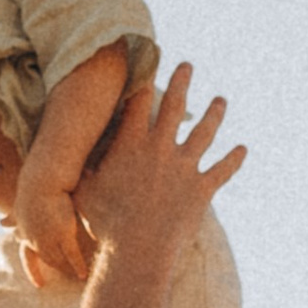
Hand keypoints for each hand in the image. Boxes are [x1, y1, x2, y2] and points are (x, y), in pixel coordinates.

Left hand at [15, 176, 91, 290]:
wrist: (42, 179)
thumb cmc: (32, 189)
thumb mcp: (19, 206)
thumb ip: (13, 217)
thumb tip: (0, 223)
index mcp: (24, 232)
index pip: (28, 255)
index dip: (34, 269)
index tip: (39, 284)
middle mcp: (34, 238)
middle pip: (45, 260)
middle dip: (55, 270)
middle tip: (66, 280)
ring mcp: (48, 238)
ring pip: (58, 260)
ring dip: (67, 269)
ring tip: (76, 278)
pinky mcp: (63, 234)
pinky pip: (72, 256)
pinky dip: (78, 266)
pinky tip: (84, 274)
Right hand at [75, 62, 243, 271]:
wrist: (138, 251)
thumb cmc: (105, 224)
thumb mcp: (83, 192)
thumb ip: (81, 171)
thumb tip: (64, 160)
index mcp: (131, 144)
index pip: (137, 100)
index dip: (143, 76)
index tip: (147, 56)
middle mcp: (160, 148)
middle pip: (174, 106)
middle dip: (182, 82)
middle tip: (188, 65)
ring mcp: (184, 167)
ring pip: (204, 133)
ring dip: (214, 114)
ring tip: (221, 100)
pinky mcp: (202, 189)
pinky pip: (222, 170)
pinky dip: (234, 159)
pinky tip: (243, 149)